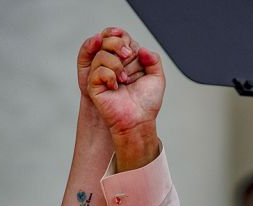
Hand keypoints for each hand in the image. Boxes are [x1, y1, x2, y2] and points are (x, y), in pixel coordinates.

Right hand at [81, 29, 163, 169]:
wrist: (139, 120)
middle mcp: (112, 66)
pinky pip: (97, 71)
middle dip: (118, 44)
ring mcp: (102, 76)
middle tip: (128, 56)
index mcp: (125, 61)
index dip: (123, 39)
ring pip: (101, 55)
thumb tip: (141, 49)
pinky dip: (109, 75)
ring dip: (116, 64)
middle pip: (106, 41)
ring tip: (125, 79)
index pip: (118, 38)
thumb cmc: (147, 103)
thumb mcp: (157, 77)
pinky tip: (116, 86)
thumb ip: (153, 59)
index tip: (132, 49)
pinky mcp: (95, 86)